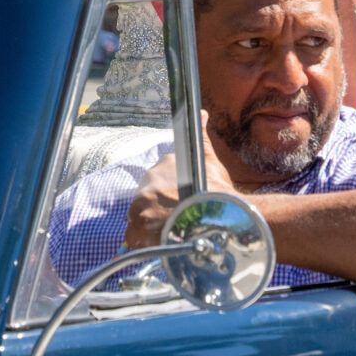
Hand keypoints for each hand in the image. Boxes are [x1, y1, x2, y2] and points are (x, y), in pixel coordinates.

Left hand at [119, 121, 230, 251]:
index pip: (157, 179)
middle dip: (159, 208)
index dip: (167, 194)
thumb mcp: (209, 159)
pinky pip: (135, 235)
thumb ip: (202, 136)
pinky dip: (143, 240)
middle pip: (147, 198)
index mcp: (163, 164)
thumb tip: (203, 112)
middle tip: (177, 219)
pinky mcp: (140, 225)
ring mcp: (143, 203)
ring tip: (171, 233)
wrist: (220, 216)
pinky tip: (158, 243)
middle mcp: (149, 181)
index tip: (178, 203)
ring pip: (140, 216)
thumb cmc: (217, 190)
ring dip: (152, 224)